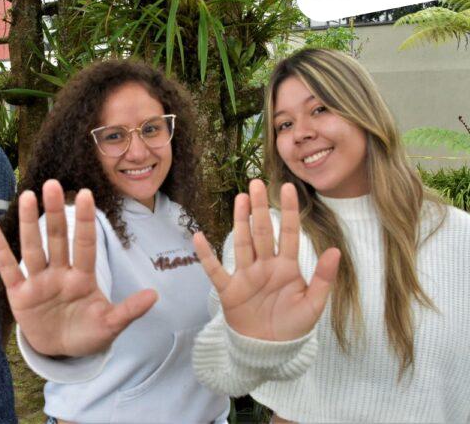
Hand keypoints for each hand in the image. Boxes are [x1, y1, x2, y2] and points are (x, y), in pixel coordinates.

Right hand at [0, 180, 157, 356]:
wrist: (61, 350)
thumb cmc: (88, 333)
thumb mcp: (110, 325)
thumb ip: (128, 311)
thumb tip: (155, 295)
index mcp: (83, 278)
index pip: (85, 244)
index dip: (85, 221)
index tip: (86, 194)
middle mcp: (60, 273)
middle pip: (57, 239)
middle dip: (54, 213)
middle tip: (53, 184)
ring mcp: (39, 282)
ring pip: (33, 249)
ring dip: (29, 223)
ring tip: (27, 196)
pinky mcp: (20, 295)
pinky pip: (7, 270)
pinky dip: (0, 251)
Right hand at [194, 180, 339, 341]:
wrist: (269, 350)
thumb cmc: (292, 326)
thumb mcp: (313, 305)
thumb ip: (323, 278)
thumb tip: (335, 250)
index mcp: (287, 267)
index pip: (288, 233)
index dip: (288, 211)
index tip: (288, 187)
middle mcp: (265, 266)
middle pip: (261, 232)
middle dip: (260, 208)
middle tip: (256, 183)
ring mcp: (246, 276)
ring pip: (242, 243)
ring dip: (240, 221)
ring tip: (239, 199)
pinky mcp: (229, 290)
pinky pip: (215, 270)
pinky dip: (206, 255)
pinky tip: (199, 238)